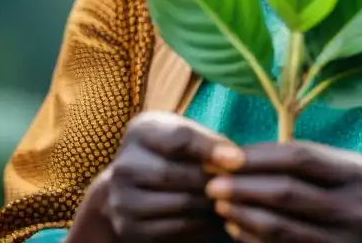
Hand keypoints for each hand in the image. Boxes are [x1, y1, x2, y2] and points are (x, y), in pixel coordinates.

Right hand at [95, 111, 244, 241]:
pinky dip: (202, 225)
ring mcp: (123, 200)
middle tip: (238, 185)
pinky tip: (216, 218)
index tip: (238, 159)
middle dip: (211, 180)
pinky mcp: (129, 228)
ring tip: (231, 201)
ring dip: (210, 204)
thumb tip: (236, 159)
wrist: (135, 184)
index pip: (177, 138)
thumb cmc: (171, 151)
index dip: (209, 148)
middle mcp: (125, 165)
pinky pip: (175, 229)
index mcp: (140, 132)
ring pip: (178, 203)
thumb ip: (207, 140)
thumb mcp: (183, 133)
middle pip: (174, 173)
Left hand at [205, 140, 361, 242]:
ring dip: (244, 215)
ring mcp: (348, 239)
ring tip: (219, 206)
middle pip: (287, 191)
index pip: (299, 156)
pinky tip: (237, 230)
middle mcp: (356, 204)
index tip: (225, 156)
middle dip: (243, 186)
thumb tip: (248, 154)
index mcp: (356, 171)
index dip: (258, 155)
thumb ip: (313, 162)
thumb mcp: (352, 173)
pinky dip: (256, 240)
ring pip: (283, 227)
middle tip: (211, 183)